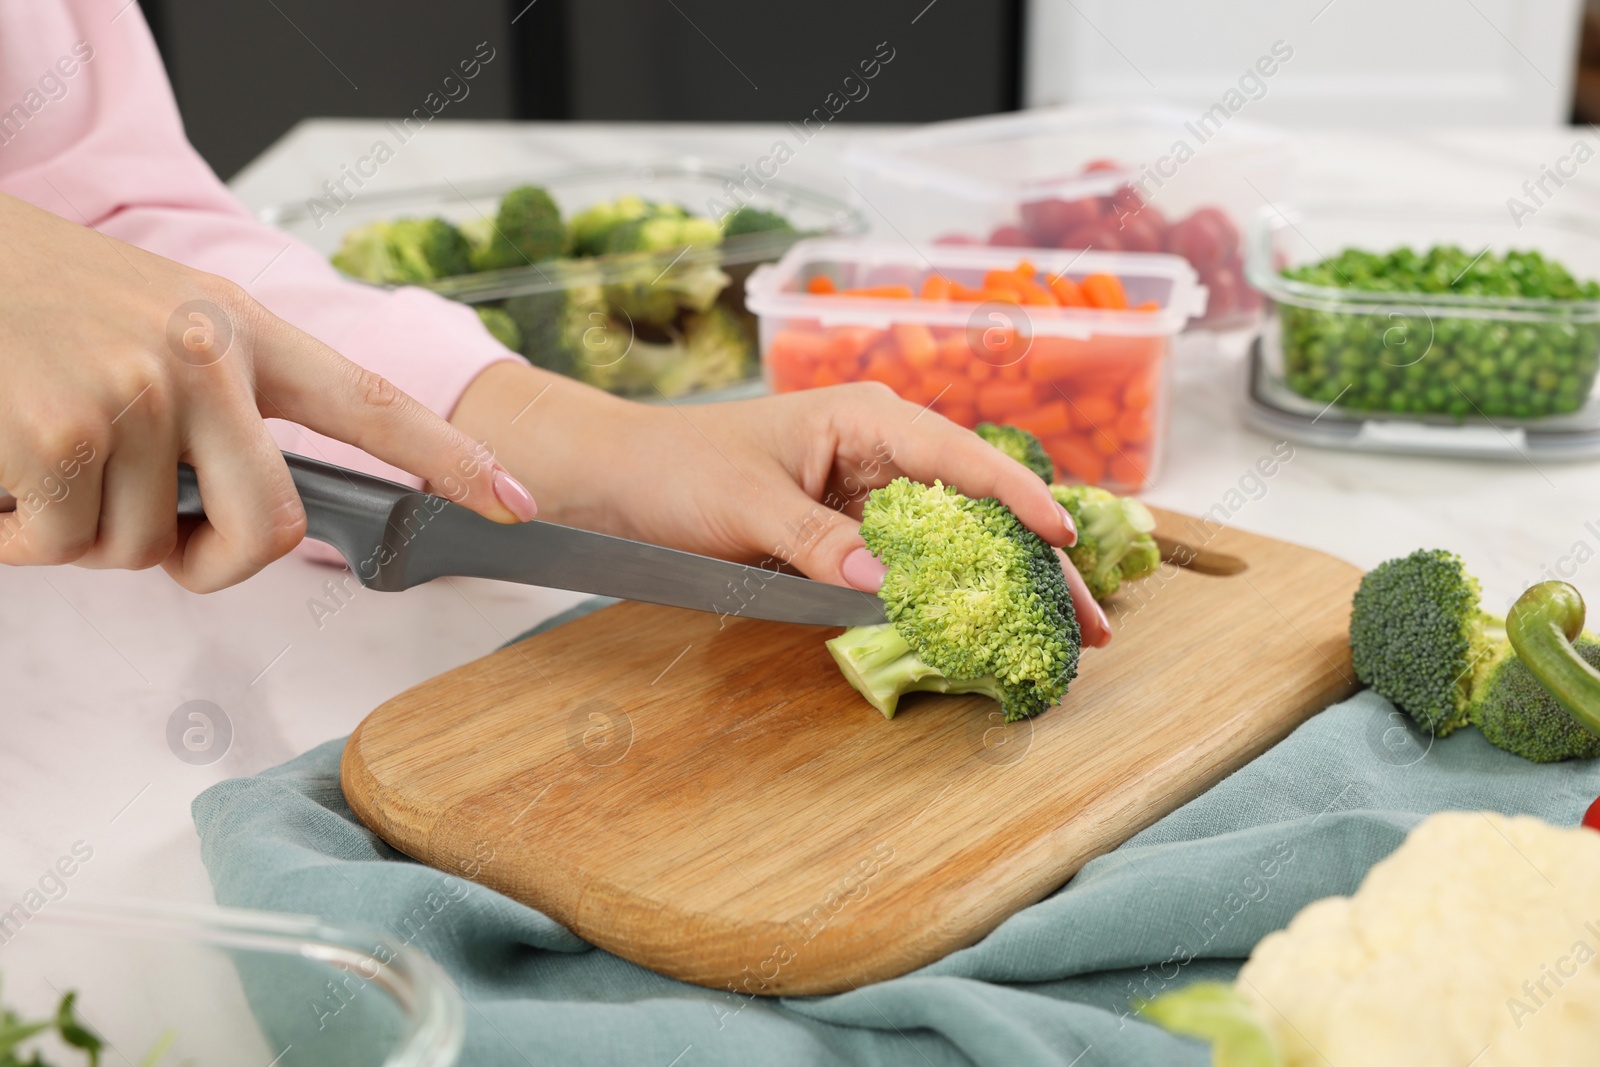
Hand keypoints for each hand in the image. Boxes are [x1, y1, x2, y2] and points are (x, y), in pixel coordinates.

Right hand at [0, 192, 536, 591]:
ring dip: (82, 530)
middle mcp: (205, 357)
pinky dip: (15, 532)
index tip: (518, 504)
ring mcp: (138, 394)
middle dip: (210, 562)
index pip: (373, 404)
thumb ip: (224, 403)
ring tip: (41, 448)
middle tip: (155, 534)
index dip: (454, 462)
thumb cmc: (36, 297)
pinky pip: (59, 550)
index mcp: (243, 329)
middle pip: (274, 532)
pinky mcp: (62, 434)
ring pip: (142, 552)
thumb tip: (248, 514)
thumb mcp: (157, 318)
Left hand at [453, 365, 1112, 645]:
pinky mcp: (853, 527)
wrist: (619, 477)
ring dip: (1005, 582)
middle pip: (978, 504)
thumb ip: (817, 543)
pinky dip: (952, 591)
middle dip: (1036, 560)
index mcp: (866, 418)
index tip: (1065, 541)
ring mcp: (871, 490)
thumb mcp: (747, 506)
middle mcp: (882, 449)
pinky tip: (983, 625)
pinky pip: (916, 559)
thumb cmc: (677, 469)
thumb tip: (883, 583)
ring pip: (958, 536)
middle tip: (1091, 623)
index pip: (962, 456)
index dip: (1019, 500)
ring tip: (1059, 633)